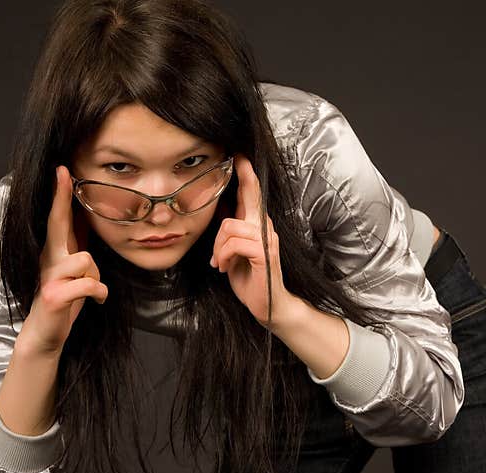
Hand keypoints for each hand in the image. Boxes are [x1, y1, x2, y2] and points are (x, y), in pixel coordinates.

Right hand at [19, 165, 108, 354]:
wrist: (45, 334)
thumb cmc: (64, 300)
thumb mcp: (72, 270)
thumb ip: (78, 247)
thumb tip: (87, 220)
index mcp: (55, 252)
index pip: (58, 218)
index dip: (61, 194)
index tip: (62, 170)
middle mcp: (49, 259)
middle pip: (58, 223)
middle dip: (61, 198)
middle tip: (62, 172)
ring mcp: (50, 277)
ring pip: (87, 261)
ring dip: (96, 277)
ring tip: (91, 290)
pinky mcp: (54, 295)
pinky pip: (89, 285)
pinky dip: (99, 294)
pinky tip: (95, 301)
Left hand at [209, 154, 294, 326]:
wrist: (267, 304)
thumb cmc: (249, 279)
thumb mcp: (232, 252)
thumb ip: (228, 232)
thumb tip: (217, 212)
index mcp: (256, 225)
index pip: (252, 194)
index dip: (246, 174)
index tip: (239, 155)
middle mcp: (264, 227)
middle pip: (246, 199)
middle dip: (237, 192)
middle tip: (231, 186)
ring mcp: (267, 239)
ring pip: (229, 226)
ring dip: (218, 248)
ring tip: (220, 263)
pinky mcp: (264, 253)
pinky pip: (234, 243)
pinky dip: (223, 256)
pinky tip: (224, 268)